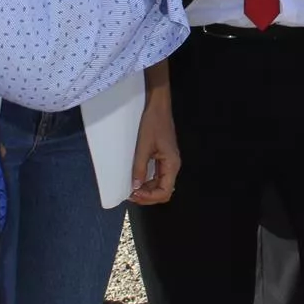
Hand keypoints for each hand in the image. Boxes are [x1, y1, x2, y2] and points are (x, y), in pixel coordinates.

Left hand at [129, 62, 179, 204]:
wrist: (158, 106)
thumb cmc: (152, 124)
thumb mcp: (143, 146)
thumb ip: (139, 168)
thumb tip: (135, 188)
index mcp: (171, 164)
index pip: (165, 191)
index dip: (150, 197)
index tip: (134, 194)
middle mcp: (173, 165)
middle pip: (164, 190)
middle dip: (148, 196)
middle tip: (130, 194)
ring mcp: (169, 161)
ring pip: (160, 184)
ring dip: (147, 190)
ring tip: (132, 188)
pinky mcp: (163, 157)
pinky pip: (158, 175)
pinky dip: (148, 181)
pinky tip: (137, 179)